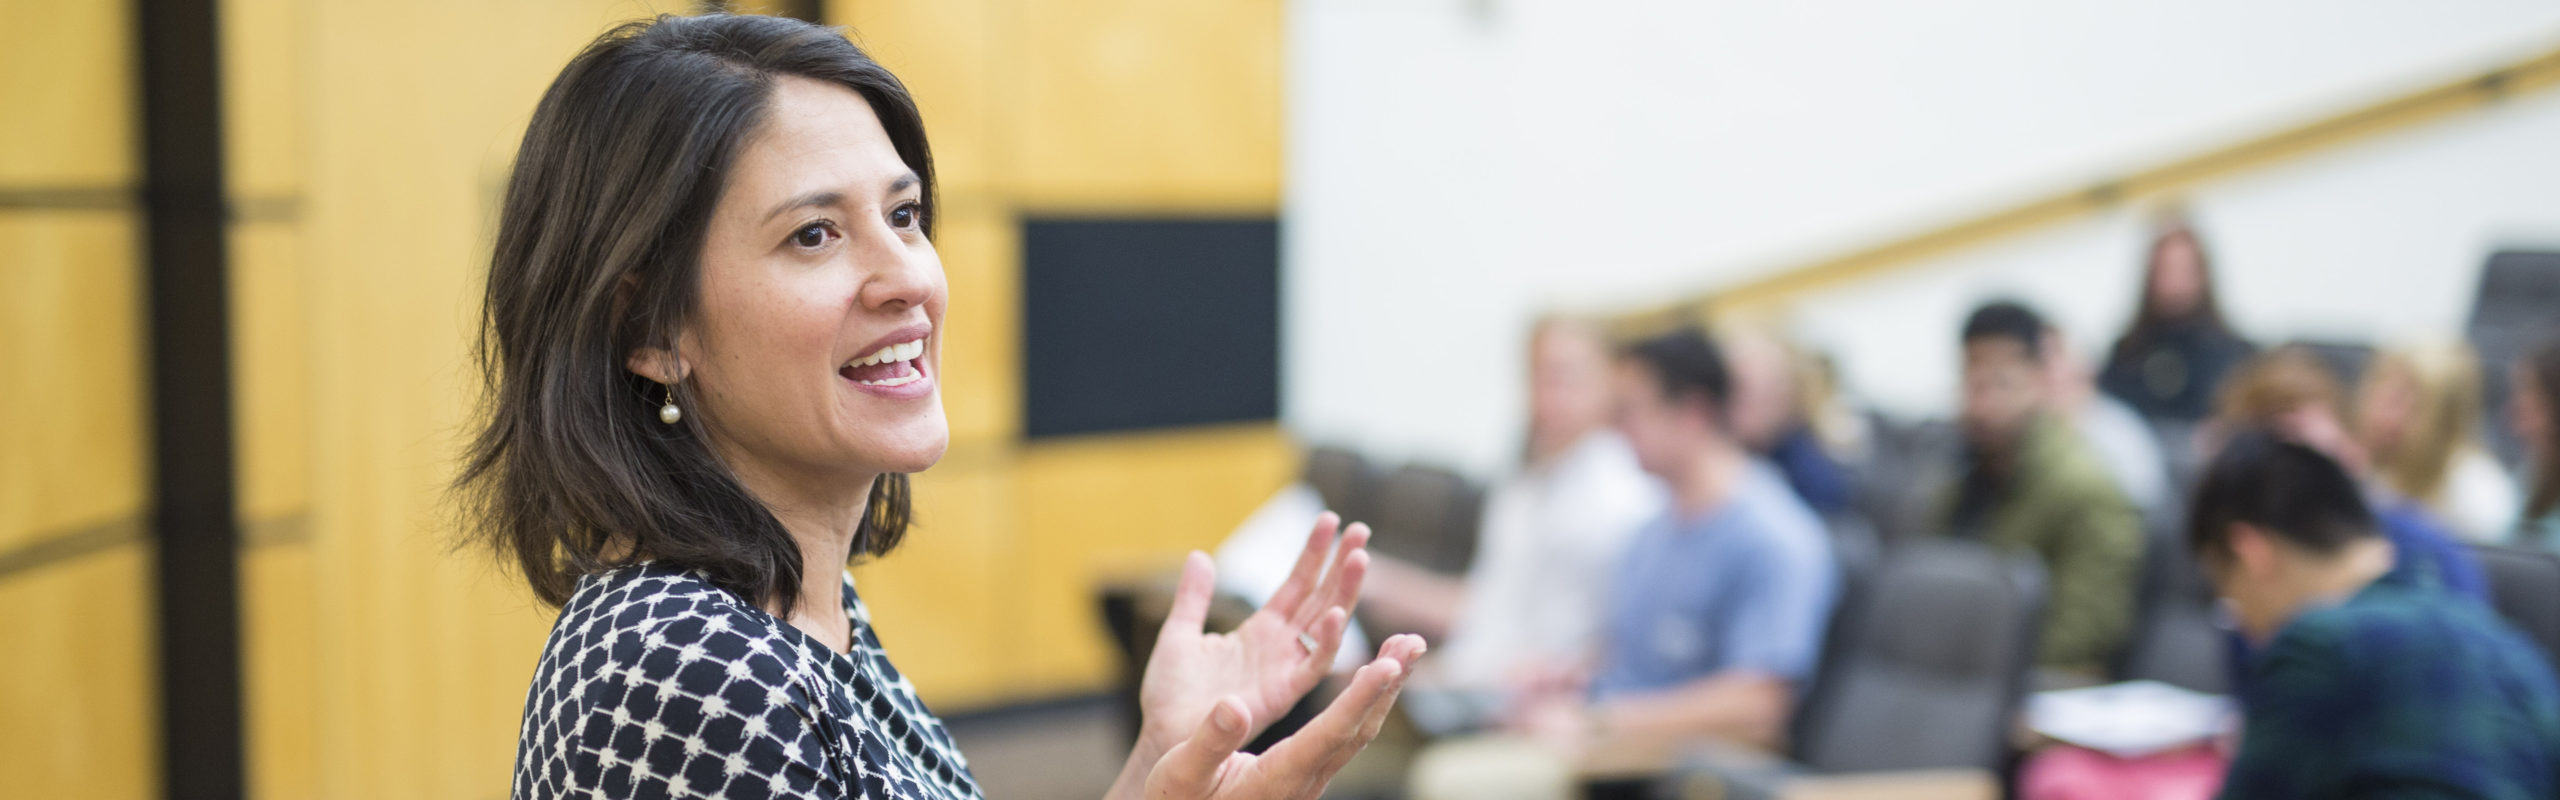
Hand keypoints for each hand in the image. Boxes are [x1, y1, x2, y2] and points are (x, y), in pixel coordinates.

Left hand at [1137, 513, 1373, 755]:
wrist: (1163, 733)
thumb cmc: (1170, 694)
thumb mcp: (1179, 634)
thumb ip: (1193, 597)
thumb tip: (1198, 556)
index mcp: (1259, 632)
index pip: (1295, 585)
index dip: (1313, 554)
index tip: (1330, 520)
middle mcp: (1278, 648)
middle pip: (1319, 599)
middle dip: (1341, 565)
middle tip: (1361, 530)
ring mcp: (1283, 670)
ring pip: (1325, 627)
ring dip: (1344, 593)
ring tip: (1359, 558)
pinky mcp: (1281, 695)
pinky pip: (1312, 667)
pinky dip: (1327, 642)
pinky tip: (1336, 613)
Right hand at [1142, 635, 1426, 798]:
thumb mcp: (1180, 773)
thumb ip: (1209, 742)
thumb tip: (1234, 705)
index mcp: (1277, 777)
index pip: (1331, 733)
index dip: (1360, 698)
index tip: (1388, 666)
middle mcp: (1303, 780)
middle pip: (1358, 728)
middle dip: (1388, 684)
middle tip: (1413, 642)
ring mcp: (1308, 778)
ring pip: (1357, 730)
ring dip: (1382, 689)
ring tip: (1403, 649)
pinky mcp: (1304, 772)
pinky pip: (1344, 732)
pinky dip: (1363, 699)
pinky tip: (1369, 679)